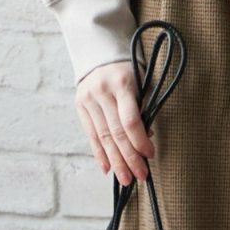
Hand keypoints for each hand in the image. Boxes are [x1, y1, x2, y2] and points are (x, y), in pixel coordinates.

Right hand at [76, 59, 155, 187]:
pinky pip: (90, 134)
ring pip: (103, 137)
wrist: (99, 51)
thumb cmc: (128, 68)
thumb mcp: (141, 80)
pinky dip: (99, 153)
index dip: (140, 141)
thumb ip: (143, 106)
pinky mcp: (79, 105)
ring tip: (126, 178)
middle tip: (140, 176)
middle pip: (116, 133)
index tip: (150, 155)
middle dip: (129, 158)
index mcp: (121, 84)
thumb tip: (146, 138)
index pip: (130, 120)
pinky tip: (107, 168)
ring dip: (115, 161)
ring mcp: (88, 99)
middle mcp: (101, 92)